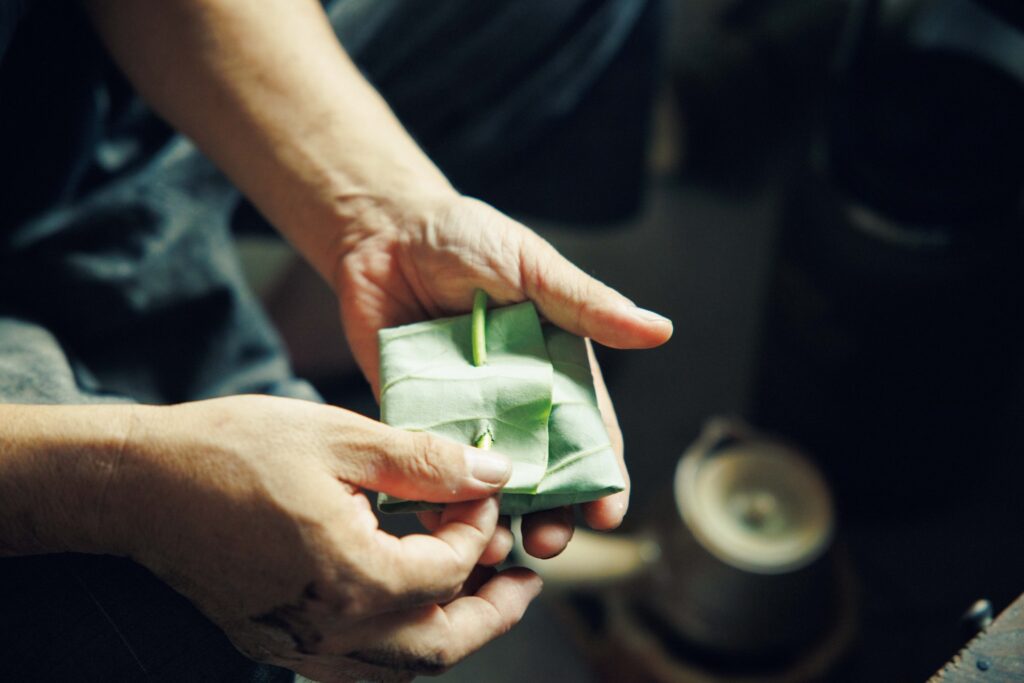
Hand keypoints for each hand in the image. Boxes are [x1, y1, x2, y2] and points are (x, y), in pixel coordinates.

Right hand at [109, 395, 538, 681]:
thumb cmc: (232, 449)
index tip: (485, 490)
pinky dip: (400, 650)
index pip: (449, 568)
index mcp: (350, 575)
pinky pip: (357, 669)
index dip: (480, 526)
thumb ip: (424, 463)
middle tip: (526, 581)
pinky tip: (412, 615)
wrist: (137, 484)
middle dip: (495, 611)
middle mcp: (327, 627)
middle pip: (441, 643)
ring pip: (402, 668)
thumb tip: (492, 471)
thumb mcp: (339, 437)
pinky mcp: (274, 645)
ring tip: (485, 599)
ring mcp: (297, 646)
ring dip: (455, 636)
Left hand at [333, 194, 672, 557]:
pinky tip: (442, 522)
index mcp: (554, 368)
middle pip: (544, 472)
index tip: (608, 514)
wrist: (383, 230)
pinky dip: (436, 499)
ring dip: (496, 518)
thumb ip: (587, 305)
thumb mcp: (532, 268)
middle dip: (553, 514)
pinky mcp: (415, 416)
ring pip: (488, 481)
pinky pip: (429, 466)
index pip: (589, 434)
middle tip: (548, 544)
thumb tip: (659, 330)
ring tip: (496, 545)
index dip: (602, 477)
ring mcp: (466, 412)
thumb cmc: (465, 238)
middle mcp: (514, 399)